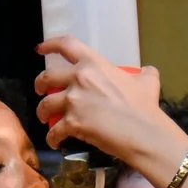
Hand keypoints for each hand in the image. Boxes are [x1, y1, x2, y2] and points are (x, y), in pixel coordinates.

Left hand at [34, 36, 182, 169]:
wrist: (143, 131)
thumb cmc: (145, 106)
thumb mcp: (147, 81)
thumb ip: (143, 73)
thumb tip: (146, 71)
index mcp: (94, 64)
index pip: (67, 45)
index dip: (50, 44)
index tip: (40, 49)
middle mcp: (79, 79)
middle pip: (47, 77)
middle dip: (39, 84)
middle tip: (41, 91)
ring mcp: (73, 101)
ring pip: (45, 105)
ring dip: (42, 112)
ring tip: (45, 119)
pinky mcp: (71, 123)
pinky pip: (54, 131)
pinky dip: (52, 138)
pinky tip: (55, 142)